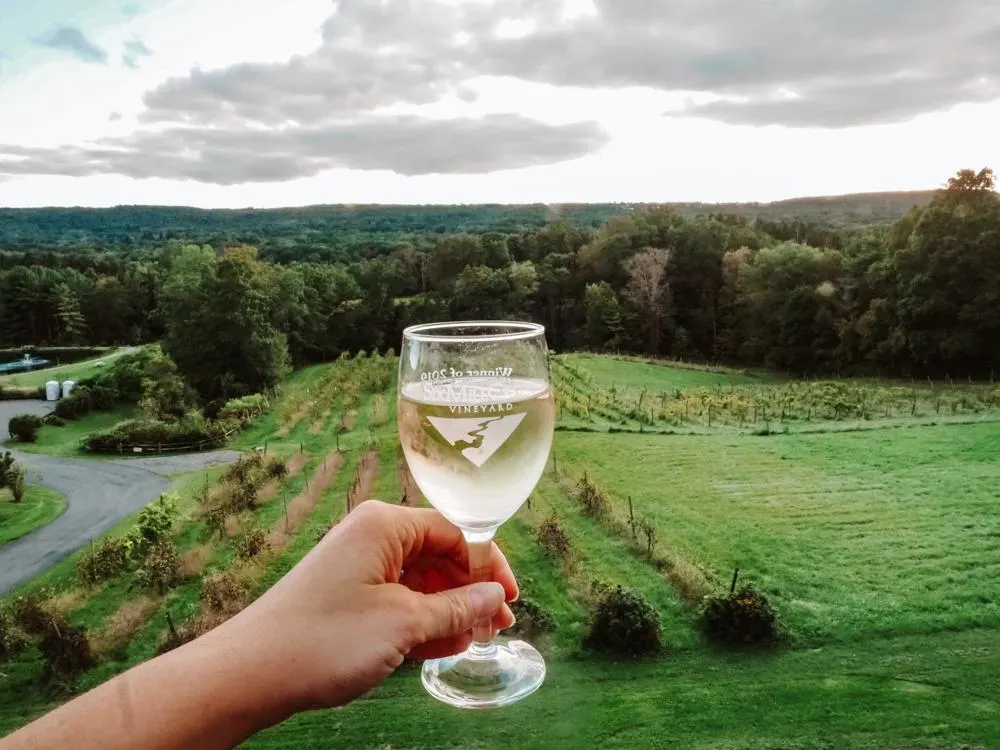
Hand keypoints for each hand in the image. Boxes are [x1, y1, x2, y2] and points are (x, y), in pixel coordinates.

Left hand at [208, 501, 517, 711]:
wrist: (251, 674)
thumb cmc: (324, 639)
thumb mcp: (404, 623)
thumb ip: (457, 607)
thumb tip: (496, 596)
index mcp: (385, 525)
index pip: (455, 531)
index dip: (488, 565)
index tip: (511, 598)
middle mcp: (372, 537)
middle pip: (440, 555)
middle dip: (471, 591)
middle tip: (498, 626)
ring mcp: (358, 567)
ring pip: (421, 581)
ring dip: (450, 610)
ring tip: (475, 640)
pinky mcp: (348, 596)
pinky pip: (398, 600)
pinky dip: (422, 621)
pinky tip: (444, 647)